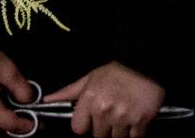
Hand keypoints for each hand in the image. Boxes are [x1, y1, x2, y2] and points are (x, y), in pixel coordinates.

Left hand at [42, 61, 164, 137]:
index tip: (93, 117)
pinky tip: (135, 119)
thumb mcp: (91, 77)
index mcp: (90, 98)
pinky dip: (135, 133)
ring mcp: (123, 117)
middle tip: (112, 112)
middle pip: (98, 136)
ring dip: (120, 131)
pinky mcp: (140, 121)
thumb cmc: (117, 72)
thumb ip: (69, 92)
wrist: (146, 65)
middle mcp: (104, 109)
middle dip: (104, 127)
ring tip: (124, 114)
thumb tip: (47, 100)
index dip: (86, 124)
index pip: (78, 129)